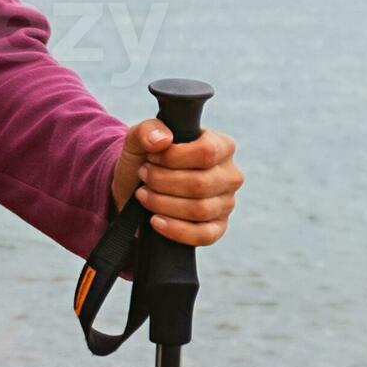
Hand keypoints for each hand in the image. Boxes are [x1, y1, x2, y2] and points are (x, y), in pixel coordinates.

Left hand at [108, 116, 241, 246]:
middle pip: (201, 184)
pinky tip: (155, 220)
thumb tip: (162, 140)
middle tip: (144, 175)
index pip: (207, 152)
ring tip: (143, 194)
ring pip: (199, 210)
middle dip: (163, 182)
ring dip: (163, 203)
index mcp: (221, 146)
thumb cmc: (146, 160)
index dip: (173, 157)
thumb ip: (148, 130)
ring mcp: (226, 203)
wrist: (136, 189)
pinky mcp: (217, 228)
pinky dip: (175, 229)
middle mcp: (230, 175)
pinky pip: (203, 235)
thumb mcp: (140, 139)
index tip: (151, 157)